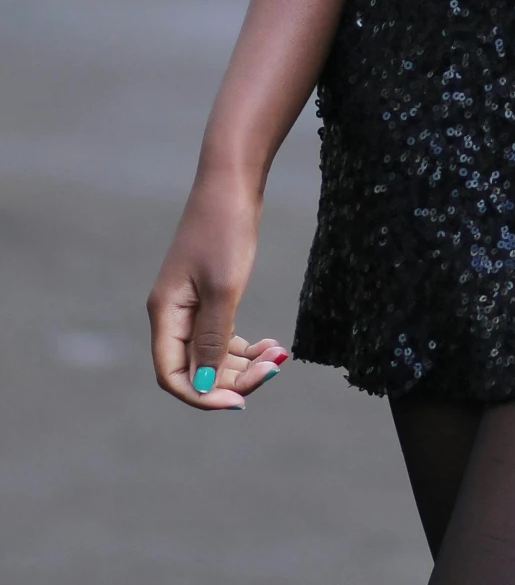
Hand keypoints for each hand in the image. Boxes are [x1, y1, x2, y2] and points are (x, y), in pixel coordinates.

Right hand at [147, 175, 283, 409]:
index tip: (241, 401)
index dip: (204, 395)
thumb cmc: (225, 231)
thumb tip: (205, 387)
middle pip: (196, 369)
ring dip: (243, 364)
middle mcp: (172, 315)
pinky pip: (221, 337)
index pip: (174, 375)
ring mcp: (190, 306)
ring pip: (212, 355)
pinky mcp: (208, 296)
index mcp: (166, 315)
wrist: (232, 183)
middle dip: (233, 378)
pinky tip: (271, 345)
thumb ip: (213, 340)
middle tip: (273, 369)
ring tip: (277, 356)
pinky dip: (244, 347)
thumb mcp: (223, 289)